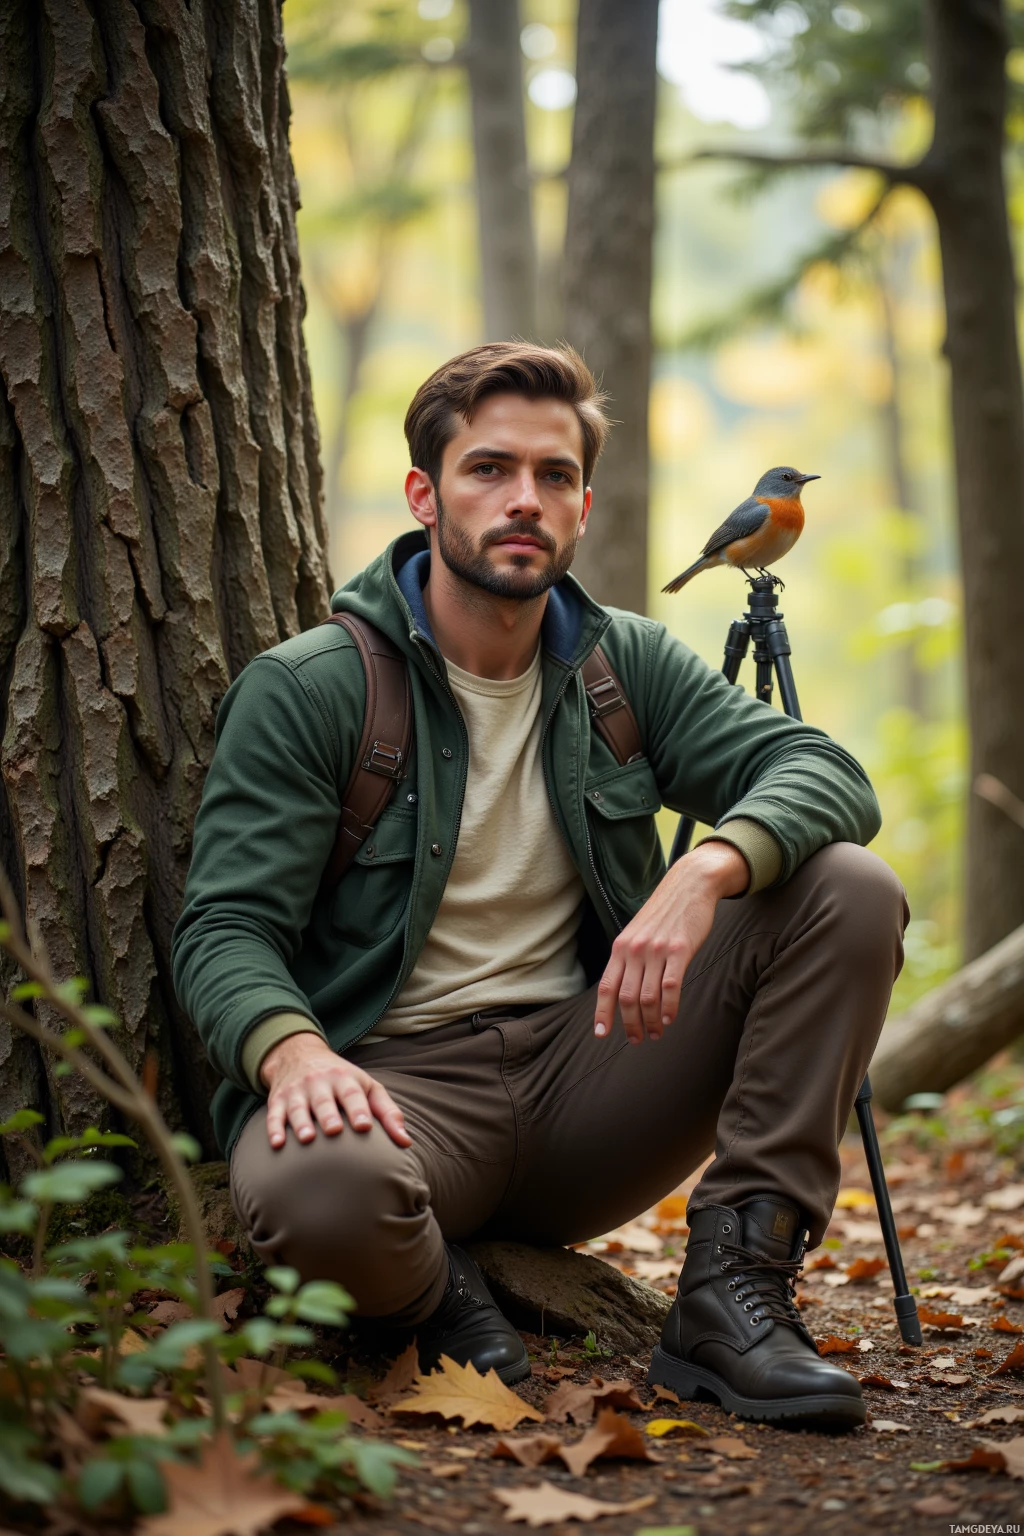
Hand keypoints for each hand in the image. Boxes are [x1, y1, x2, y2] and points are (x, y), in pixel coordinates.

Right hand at [260, 1033, 411, 1150]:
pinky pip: (274, 1114)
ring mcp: (297, 1091)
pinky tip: (277, 1144)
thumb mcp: (367, 1087)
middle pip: (324, 1099)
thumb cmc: (343, 1080)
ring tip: (307, 1139)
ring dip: (301, 1123)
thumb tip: (407, 1143)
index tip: (364, 1126)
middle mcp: (320, 1083)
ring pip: (299, 1107)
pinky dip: (274, 1128)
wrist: (299, 1054)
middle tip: (335, 1130)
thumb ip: (388, 1113)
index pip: (352, 1094)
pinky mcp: (278, 1101)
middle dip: (329, 1114)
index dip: (358, 1109)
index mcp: (345, 1079)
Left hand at [594, 841, 748, 1044]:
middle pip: (626, 997)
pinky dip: (669, 1007)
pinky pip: (670, 986)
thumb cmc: (664, 914)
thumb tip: (623, 990)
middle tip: (638, 1039)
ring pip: (647, 997)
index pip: (606, 986)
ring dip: (651, 1021)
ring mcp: (656, 950)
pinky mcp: (679, 950)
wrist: (688, 885)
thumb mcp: (638, 933)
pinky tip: (670, 1018)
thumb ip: (629, 959)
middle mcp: (634, 950)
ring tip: (656, 1033)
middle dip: (630, 1024)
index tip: (601, 1034)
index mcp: (621, 947)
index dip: (602, 1013)